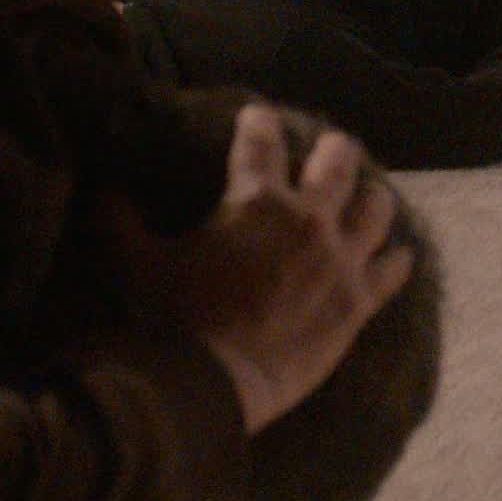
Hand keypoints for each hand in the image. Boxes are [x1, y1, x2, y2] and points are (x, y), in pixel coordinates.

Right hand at [151, 105, 416, 432]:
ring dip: (370, 198)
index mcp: (256, 199)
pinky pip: (392, 271)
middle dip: (333, 150)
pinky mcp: (358, 302)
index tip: (259, 116)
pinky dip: (396, 260)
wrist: (214, 385)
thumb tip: (102, 190)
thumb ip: (119, 222)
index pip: (261, 140)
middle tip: (329, 150)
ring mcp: (340, 259)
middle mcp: (308, 218)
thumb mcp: (135, 263)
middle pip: (338, 161)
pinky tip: (399, 255)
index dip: (259, 122)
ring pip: (376, 208)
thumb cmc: (173, 319)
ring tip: (367, 196)